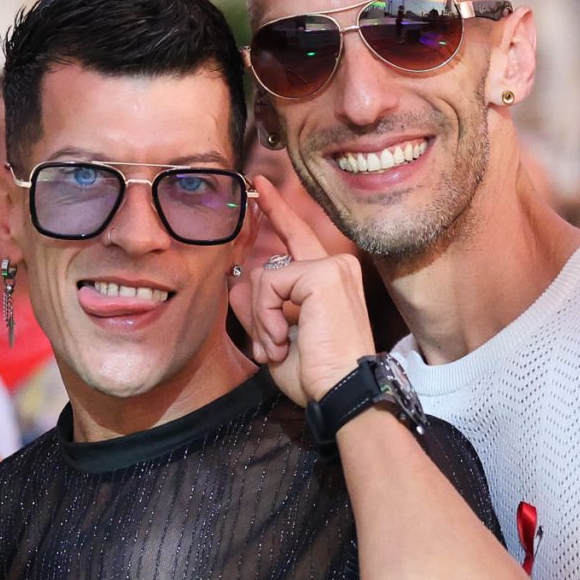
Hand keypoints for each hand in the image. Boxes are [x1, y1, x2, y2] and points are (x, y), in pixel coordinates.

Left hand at [244, 174, 376, 407]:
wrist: (343, 392)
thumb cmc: (318, 375)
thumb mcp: (277, 340)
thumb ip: (258, 310)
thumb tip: (236, 284)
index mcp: (330, 280)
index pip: (298, 238)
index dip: (278, 212)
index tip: (260, 187)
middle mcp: (337, 266)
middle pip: (272, 263)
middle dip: (258, 306)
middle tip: (269, 334)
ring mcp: (332, 267)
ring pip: (266, 276)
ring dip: (261, 320)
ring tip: (278, 348)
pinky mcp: (324, 274)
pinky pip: (270, 284)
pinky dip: (266, 317)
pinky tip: (281, 341)